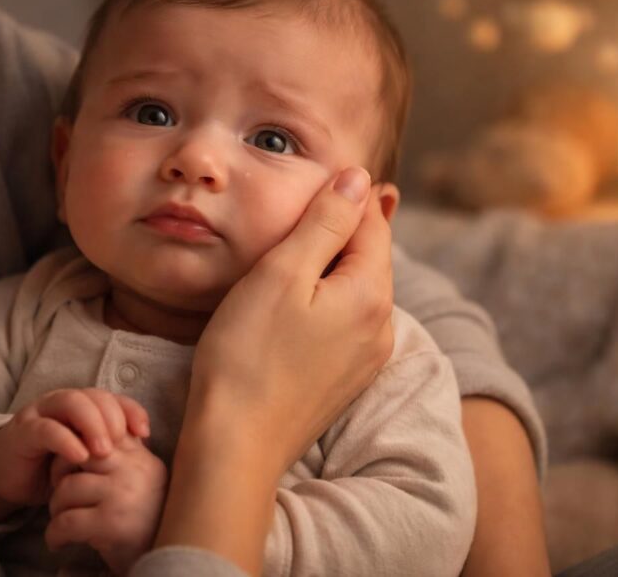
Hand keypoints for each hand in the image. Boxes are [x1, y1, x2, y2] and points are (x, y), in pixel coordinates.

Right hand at [0, 388, 149, 523]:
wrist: (8, 479)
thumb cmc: (52, 467)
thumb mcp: (85, 458)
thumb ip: (108, 448)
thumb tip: (143, 448)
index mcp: (83, 406)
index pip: (113, 398)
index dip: (132, 411)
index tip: (145, 433)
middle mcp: (62, 402)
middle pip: (94, 395)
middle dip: (112, 417)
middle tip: (120, 444)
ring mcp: (41, 413)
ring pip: (71, 402)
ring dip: (92, 423)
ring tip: (103, 450)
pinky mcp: (23, 430)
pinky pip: (46, 428)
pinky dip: (66, 440)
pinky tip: (80, 456)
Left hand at [45, 435, 167, 575]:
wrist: (167, 560)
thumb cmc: (147, 521)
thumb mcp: (142, 480)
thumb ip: (123, 456)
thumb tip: (90, 432)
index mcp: (141, 457)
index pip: (102, 431)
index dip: (78, 444)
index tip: (71, 465)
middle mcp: (134, 470)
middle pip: (80, 452)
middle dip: (60, 471)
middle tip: (59, 492)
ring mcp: (123, 494)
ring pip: (68, 487)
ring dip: (56, 507)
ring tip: (60, 519)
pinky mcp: (111, 523)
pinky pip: (66, 521)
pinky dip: (55, 534)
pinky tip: (58, 541)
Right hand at [155, 167, 395, 574]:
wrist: (235, 444)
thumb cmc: (247, 354)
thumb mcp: (282, 273)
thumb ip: (325, 222)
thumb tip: (360, 178)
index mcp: (372, 292)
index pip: (371, 222)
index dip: (346, 194)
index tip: (320, 174)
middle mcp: (382, 326)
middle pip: (368, 256)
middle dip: (341, 229)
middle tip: (311, 202)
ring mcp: (366, 358)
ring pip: (356, 290)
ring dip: (332, 265)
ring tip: (298, 249)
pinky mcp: (345, 380)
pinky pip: (346, 322)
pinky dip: (327, 300)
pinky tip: (298, 301)